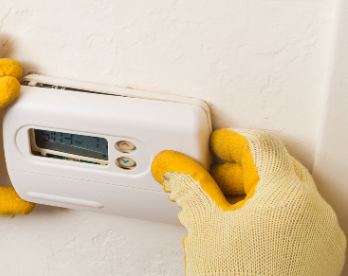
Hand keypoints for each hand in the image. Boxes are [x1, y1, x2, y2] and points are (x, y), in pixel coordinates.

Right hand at [151, 128, 345, 274]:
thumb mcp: (205, 227)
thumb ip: (189, 186)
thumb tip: (173, 166)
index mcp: (290, 198)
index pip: (262, 145)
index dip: (231, 140)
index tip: (212, 146)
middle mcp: (315, 213)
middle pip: (276, 167)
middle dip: (237, 168)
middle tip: (207, 177)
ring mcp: (321, 236)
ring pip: (286, 192)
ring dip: (251, 191)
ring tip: (219, 207)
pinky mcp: (319, 255)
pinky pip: (294, 218)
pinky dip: (266, 212)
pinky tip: (240, 228)